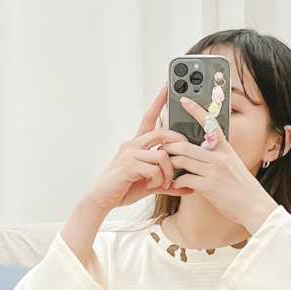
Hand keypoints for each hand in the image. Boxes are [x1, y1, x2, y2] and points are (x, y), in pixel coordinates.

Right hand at [86, 87, 192, 212]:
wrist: (102, 199)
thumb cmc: (123, 189)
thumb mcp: (150, 184)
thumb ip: (168, 183)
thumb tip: (188, 187)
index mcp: (136, 145)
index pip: (148, 119)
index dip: (158, 103)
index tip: (166, 88)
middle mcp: (132, 145)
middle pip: (162, 133)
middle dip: (178, 143)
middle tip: (184, 158)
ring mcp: (130, 153)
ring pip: (162, 155)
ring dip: (169, 172)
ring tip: (165, 183)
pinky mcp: (129, 165)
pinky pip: (155, 169)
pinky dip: (159, 180)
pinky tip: (153, 186)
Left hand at [162, 97, 276, 231]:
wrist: (253, 206)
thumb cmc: (243, 188)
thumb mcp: (233, 165)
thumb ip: (218, 157)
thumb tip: (202, 154)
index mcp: (225, 149)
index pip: (210, 124)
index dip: (196, 110)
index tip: (184, 100)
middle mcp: (219, 157)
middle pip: (187, 146)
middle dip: (170, 146)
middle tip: (162, 148)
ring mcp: (213, 171)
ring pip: (183, 161)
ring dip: (170, 164)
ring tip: (166, 167)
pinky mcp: (208, 186)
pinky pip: (185, 179)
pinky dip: (177, 181)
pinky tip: (175, 184)